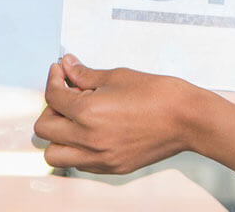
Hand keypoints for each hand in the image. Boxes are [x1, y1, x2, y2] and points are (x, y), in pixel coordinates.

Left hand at [35, 54, 206, 174]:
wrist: (189, 119)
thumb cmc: (161, 95)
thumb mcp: (120, 76)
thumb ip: (87, 75)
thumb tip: (68, 66)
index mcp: (88, 112)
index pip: (52, 96)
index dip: (54, 79)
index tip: (61, 72)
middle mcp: (88, 138)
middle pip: (44, 128)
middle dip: (52, 108)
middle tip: (69, 96)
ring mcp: (99, 157)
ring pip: (54, 154)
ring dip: (58, 136)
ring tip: (75, 121)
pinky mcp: (111, 167)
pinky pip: (78, 164)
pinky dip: (76, 150)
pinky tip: (91, 134)